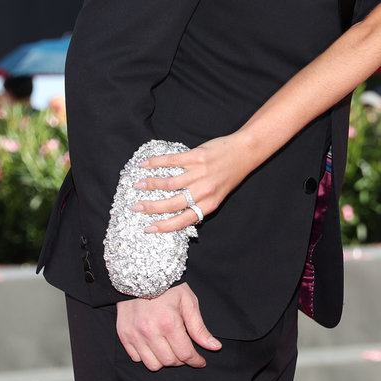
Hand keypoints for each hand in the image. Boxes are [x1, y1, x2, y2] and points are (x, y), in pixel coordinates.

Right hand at [115, 284, 220, 369]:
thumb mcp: (189, 302)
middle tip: (185, 350)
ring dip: (164, 360)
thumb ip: (200, 328)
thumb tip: (215, 347)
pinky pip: (137, 358)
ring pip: (152, 364)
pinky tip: (154, 344)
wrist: (141, 274)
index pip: (185, 354)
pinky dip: (147, 356)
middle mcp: (150, 332)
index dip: (195, 360)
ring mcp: (134, 335)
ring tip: (170, 348)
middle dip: (181, 360)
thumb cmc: (169, 288)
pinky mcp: (124, 336)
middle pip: (169, 361)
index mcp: (169, 323)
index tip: (201, 361)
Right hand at [134, 136, 248, 232]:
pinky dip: (156, 163)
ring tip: (137, 185)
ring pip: (169, 183)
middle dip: (151, 208)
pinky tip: (144, 165)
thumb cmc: (230, 174)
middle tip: (135, 207)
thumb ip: (201, 205)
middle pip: (172, 204)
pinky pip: (171, 161)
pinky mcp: (196, 156)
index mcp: (210, 204)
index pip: (184, 220)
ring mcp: (199, 173)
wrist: (245, 151)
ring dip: (150, 185)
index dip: (164, 226)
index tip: (148, 228)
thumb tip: (180, 216)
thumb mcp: (219, 195)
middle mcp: (204, 190)